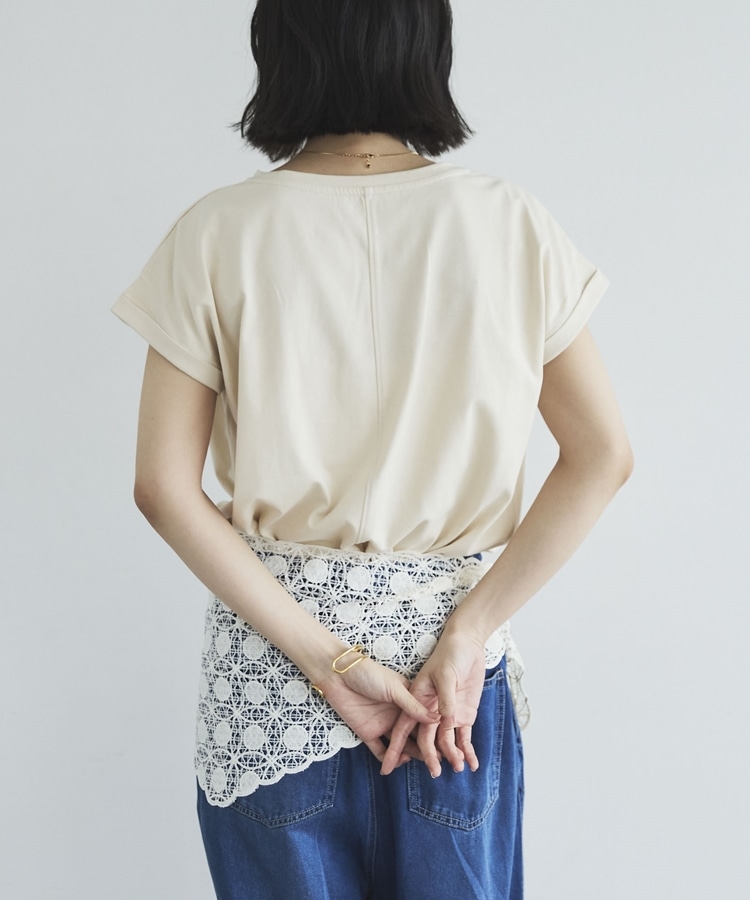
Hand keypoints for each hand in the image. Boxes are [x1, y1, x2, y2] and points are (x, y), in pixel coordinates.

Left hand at [317, 655, 438, 765]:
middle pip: (414, 734)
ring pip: (400, 745)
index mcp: (407, 699)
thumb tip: (438, 718)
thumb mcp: (395, 688)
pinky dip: (390, 759)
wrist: (338, 675)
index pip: (424, 718)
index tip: (447, 742)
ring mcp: (383, 724)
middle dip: (427, 747)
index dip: (435, 730)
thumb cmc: (369, 673)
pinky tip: (400, 761)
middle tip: (439, 759)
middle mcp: (397, 714)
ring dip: (411, 754)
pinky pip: (380, 750)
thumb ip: (413, 706)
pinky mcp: (367, 733)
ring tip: (423, 762)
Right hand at [380, 628, 486, 776]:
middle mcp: (429, 710)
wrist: (467, 643)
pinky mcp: (463, 714)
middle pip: (425, 739)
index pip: (403, 728)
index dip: (395, 748)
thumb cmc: (449, 654)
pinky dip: (467, 750)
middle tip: (433, 774)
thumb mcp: (444, 675)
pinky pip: (463, 737)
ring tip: (458, 768)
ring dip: (451, 755)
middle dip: (427, 757)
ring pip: (445, 741)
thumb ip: (444, 700)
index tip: (387, 767)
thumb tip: (445, 724)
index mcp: (417, 699)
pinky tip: (472, 763)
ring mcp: (446, 714)